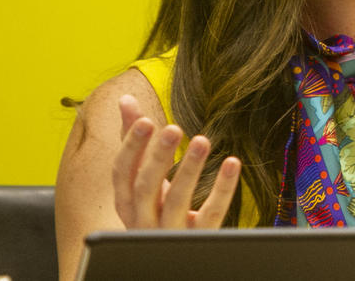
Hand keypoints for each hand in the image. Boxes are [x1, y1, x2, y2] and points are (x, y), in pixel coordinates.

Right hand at [112, 94, 240, 228]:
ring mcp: (169, 231)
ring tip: (203, 140)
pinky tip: (233, 163)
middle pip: (146, 187)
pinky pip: (211, 213)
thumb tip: (125, 99)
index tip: (145, 119)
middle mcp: (142, 219)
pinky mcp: (198, 237)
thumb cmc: (153, 208)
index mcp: (126, 201)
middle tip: (174, 127)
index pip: (121, 172)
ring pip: (176, 201)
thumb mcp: (140, 178)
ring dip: (189, 169)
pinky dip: (222, 189)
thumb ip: (133, 140)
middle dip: (158, 156)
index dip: (131, 147)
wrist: (166, 256)